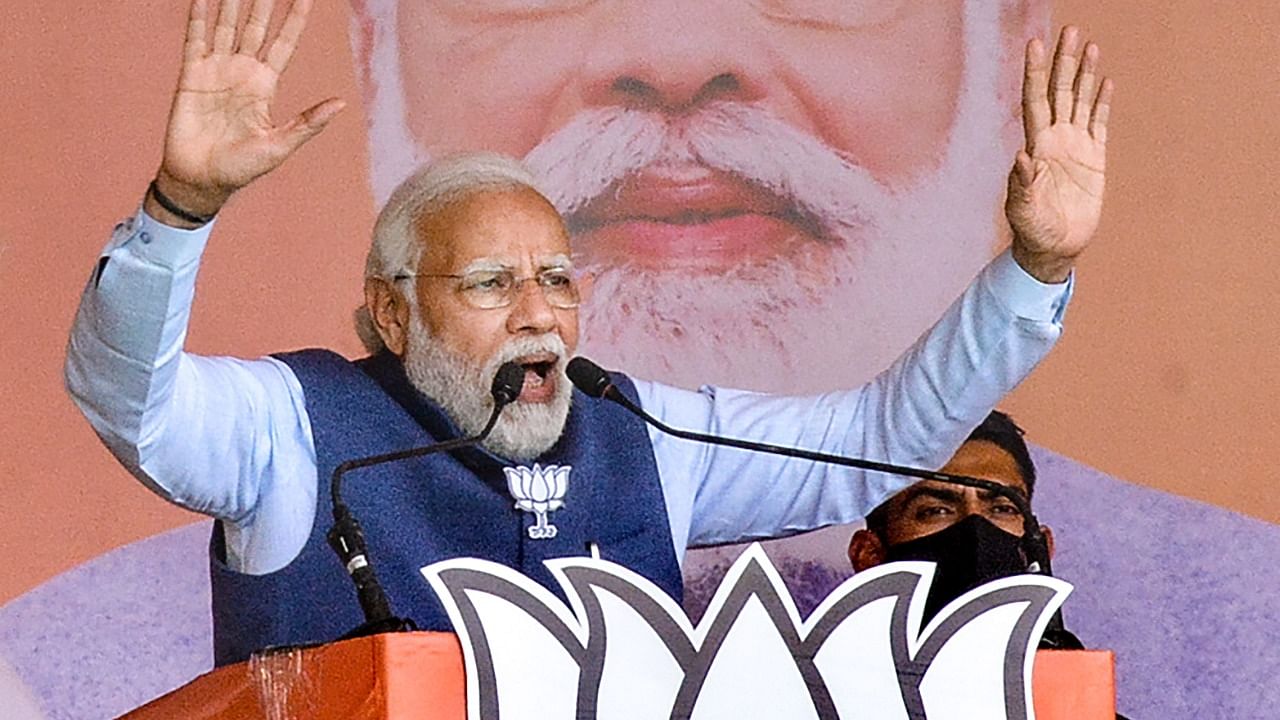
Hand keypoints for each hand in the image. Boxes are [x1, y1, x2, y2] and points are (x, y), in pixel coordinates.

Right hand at [149, 0, 343, 225]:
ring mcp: (216, 70)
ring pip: (226, 26)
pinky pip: (195, 40)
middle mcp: (243, 72)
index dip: (295, 19)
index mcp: (266, 85)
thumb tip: (341, 104)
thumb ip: (308, 123)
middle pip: (256, 27)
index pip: (284, 43)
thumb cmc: (242, 168)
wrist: (201, 180)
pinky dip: (198, 18)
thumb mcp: (280, 146)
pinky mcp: (191, 76)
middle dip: (263, 2)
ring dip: (231, 2)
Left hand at [1005, 26, 1113, 283]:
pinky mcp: (1094, 158)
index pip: (1034, 100)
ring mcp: (1075, 146)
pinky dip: (1102, 102)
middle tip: (1070, 30)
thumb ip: (1022, 186)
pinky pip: (1099, 123)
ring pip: (1079, 100)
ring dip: (1084, 73)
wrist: (1055, 248)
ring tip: (1089, 44)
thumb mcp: (1023, 211)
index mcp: (1036, 146)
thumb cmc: (1033, 232)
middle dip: (1063, 61)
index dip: (1034, 73)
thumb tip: (1022, 157)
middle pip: (1059, 91)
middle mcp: (1054, 140)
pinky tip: (1105, 81)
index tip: (1035, 44)